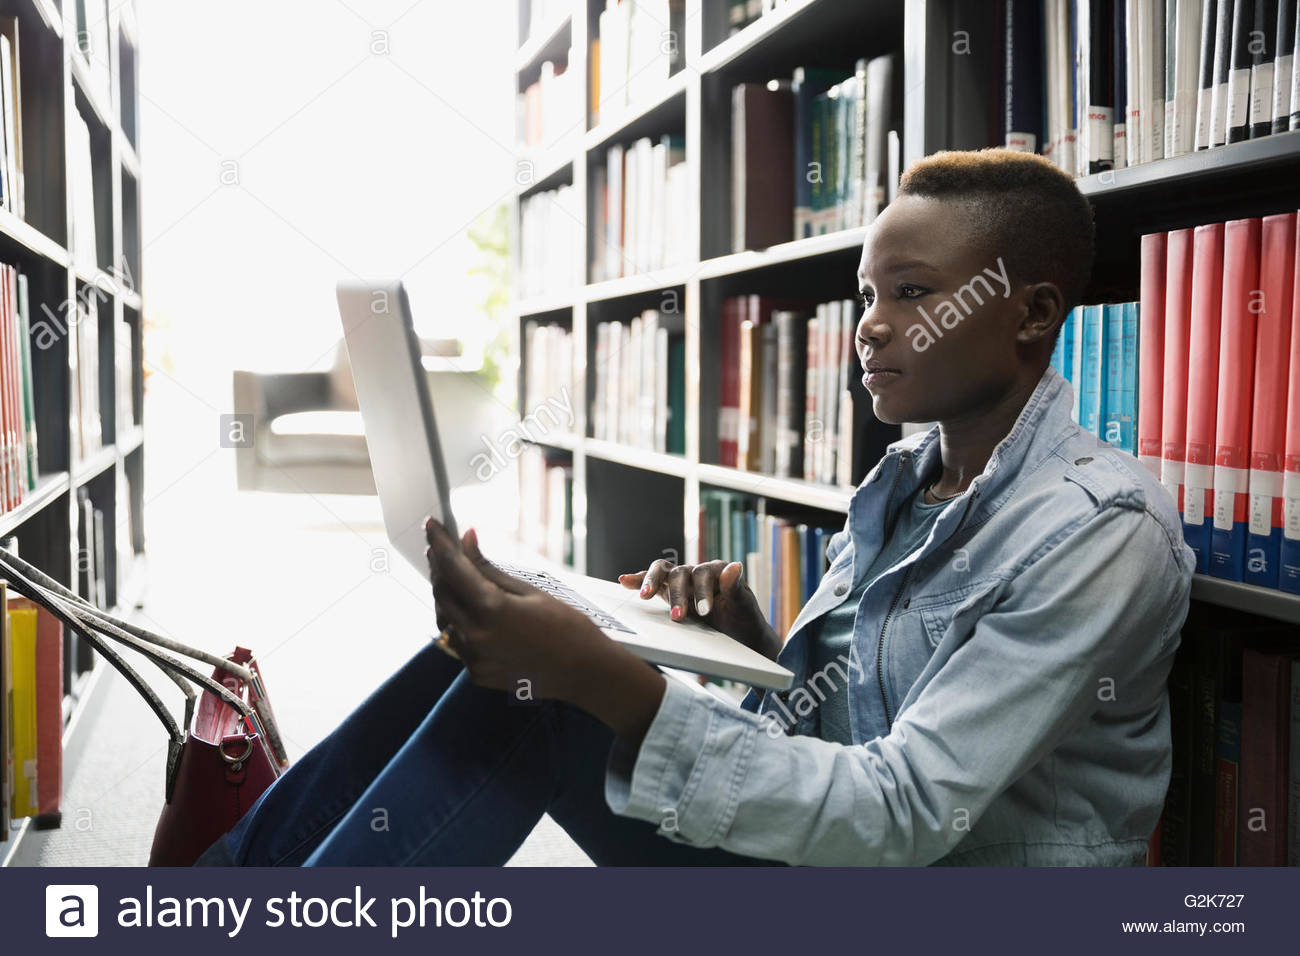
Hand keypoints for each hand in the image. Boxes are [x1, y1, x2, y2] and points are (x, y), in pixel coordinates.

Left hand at [425, 517, 666, 744]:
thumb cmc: (567, 627)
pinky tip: (470, 610)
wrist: (585, 673)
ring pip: (444, 618)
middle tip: (443, 547)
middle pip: (441, 592)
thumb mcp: (530, 591)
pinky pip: (457, 640)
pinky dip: (459, 621)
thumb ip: (489, 568)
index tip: (431, 524)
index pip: (452, 568)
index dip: (439, 542)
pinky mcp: (477, 673)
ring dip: (446, 594)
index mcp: (491, 610)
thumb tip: (467, 540)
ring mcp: (473, 658)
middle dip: (440, 567)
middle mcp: (475, 636)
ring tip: (455, 575)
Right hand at [618, 559, 781, 661]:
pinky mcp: (670, 591)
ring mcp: (683, 581)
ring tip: (644, 596)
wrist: (740, 635)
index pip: (703, 573)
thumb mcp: (744, 607)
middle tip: (678, 617)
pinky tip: (625, 581)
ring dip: (653, 583)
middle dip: (677, 595)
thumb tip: (734, 566)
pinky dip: (639, 579)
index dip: (701, 591)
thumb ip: (735, 588)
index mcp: (717, 571)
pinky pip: (653, 581)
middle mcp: (698, 571)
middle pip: (680, 573)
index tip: (703, 612)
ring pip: (664, 573)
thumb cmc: (743, 620)